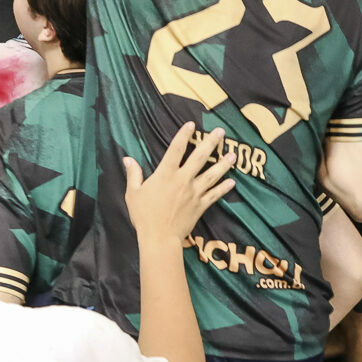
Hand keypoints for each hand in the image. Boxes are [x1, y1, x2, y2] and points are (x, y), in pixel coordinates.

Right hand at [122, 123, 238, 246]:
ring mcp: (194, 192)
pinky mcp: (200, 206)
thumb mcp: (133, 193)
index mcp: (166, 174)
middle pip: (200, 157)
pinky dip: (223, 188)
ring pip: (212, 174)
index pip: (176, 149)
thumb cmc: (143, 215)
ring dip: (223, 164)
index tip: (192, 124)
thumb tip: (128, 159)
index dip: (184, 135)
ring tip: (233, 154)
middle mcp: (183, 179)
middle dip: (211, 143)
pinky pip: (214, 195)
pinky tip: (232, 182)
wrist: (159, 237)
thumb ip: (133, 174)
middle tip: (221, 132)